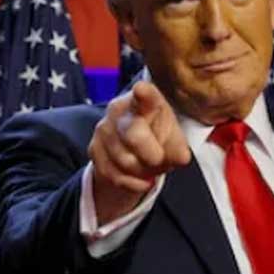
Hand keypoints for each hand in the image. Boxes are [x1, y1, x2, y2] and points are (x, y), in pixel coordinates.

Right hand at [88, 81, 191, 223]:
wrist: (134, 148)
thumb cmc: (158, 135)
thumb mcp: (174, 138)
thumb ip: (178, 148)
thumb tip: (180, 158)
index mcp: (145, 100)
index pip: (145, 95)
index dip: (144, 94)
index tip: (141, 90)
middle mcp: (119, 110)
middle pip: (135, 136)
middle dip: (152, 156)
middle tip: (158, 159)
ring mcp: (103, 129)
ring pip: (126, 161)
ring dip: (143, 172)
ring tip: (149, 165)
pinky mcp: (94, 149)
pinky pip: (116, 176)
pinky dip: (133, 183)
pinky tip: (140, 177)